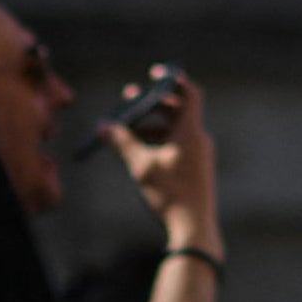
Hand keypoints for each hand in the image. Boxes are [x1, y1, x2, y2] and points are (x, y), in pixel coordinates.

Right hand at [102, 69, 220, 245]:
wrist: (193, 228)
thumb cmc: (170, 194)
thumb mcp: (141, 165)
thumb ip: (122, 143)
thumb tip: (103, 127)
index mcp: (191, 131)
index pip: (189, 93)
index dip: (173, 79)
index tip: (153, 73)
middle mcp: (198, 139)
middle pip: (177, 110)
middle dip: (152, 104)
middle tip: (129, 100)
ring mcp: (198, 154)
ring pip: (174, 130)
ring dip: (151, 126)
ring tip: (126, 131)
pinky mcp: (195, 168)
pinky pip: (177, 145)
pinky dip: (159, 142)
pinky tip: (139, 153)